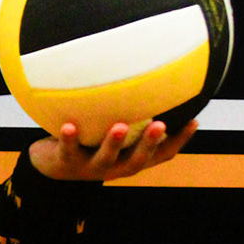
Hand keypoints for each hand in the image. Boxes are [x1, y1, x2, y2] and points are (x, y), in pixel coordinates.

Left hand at [28, 118, 196, 181]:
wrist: (50, 165)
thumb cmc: (88, 141)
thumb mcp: (111, 129)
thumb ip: (130, 114)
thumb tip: (149, 76)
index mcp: (128, 159)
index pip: (160, 155)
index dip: (178, 141)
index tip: (193, 120)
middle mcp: (114, 167)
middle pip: (136, 161)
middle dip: (149, 143)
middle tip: (160, 125)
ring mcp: (90, 167)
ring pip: (105, 159)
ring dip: (113, 143)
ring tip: (120, 126)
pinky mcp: (65, 163)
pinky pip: (67, 150)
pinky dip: (69, 138)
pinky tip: (69, 125)